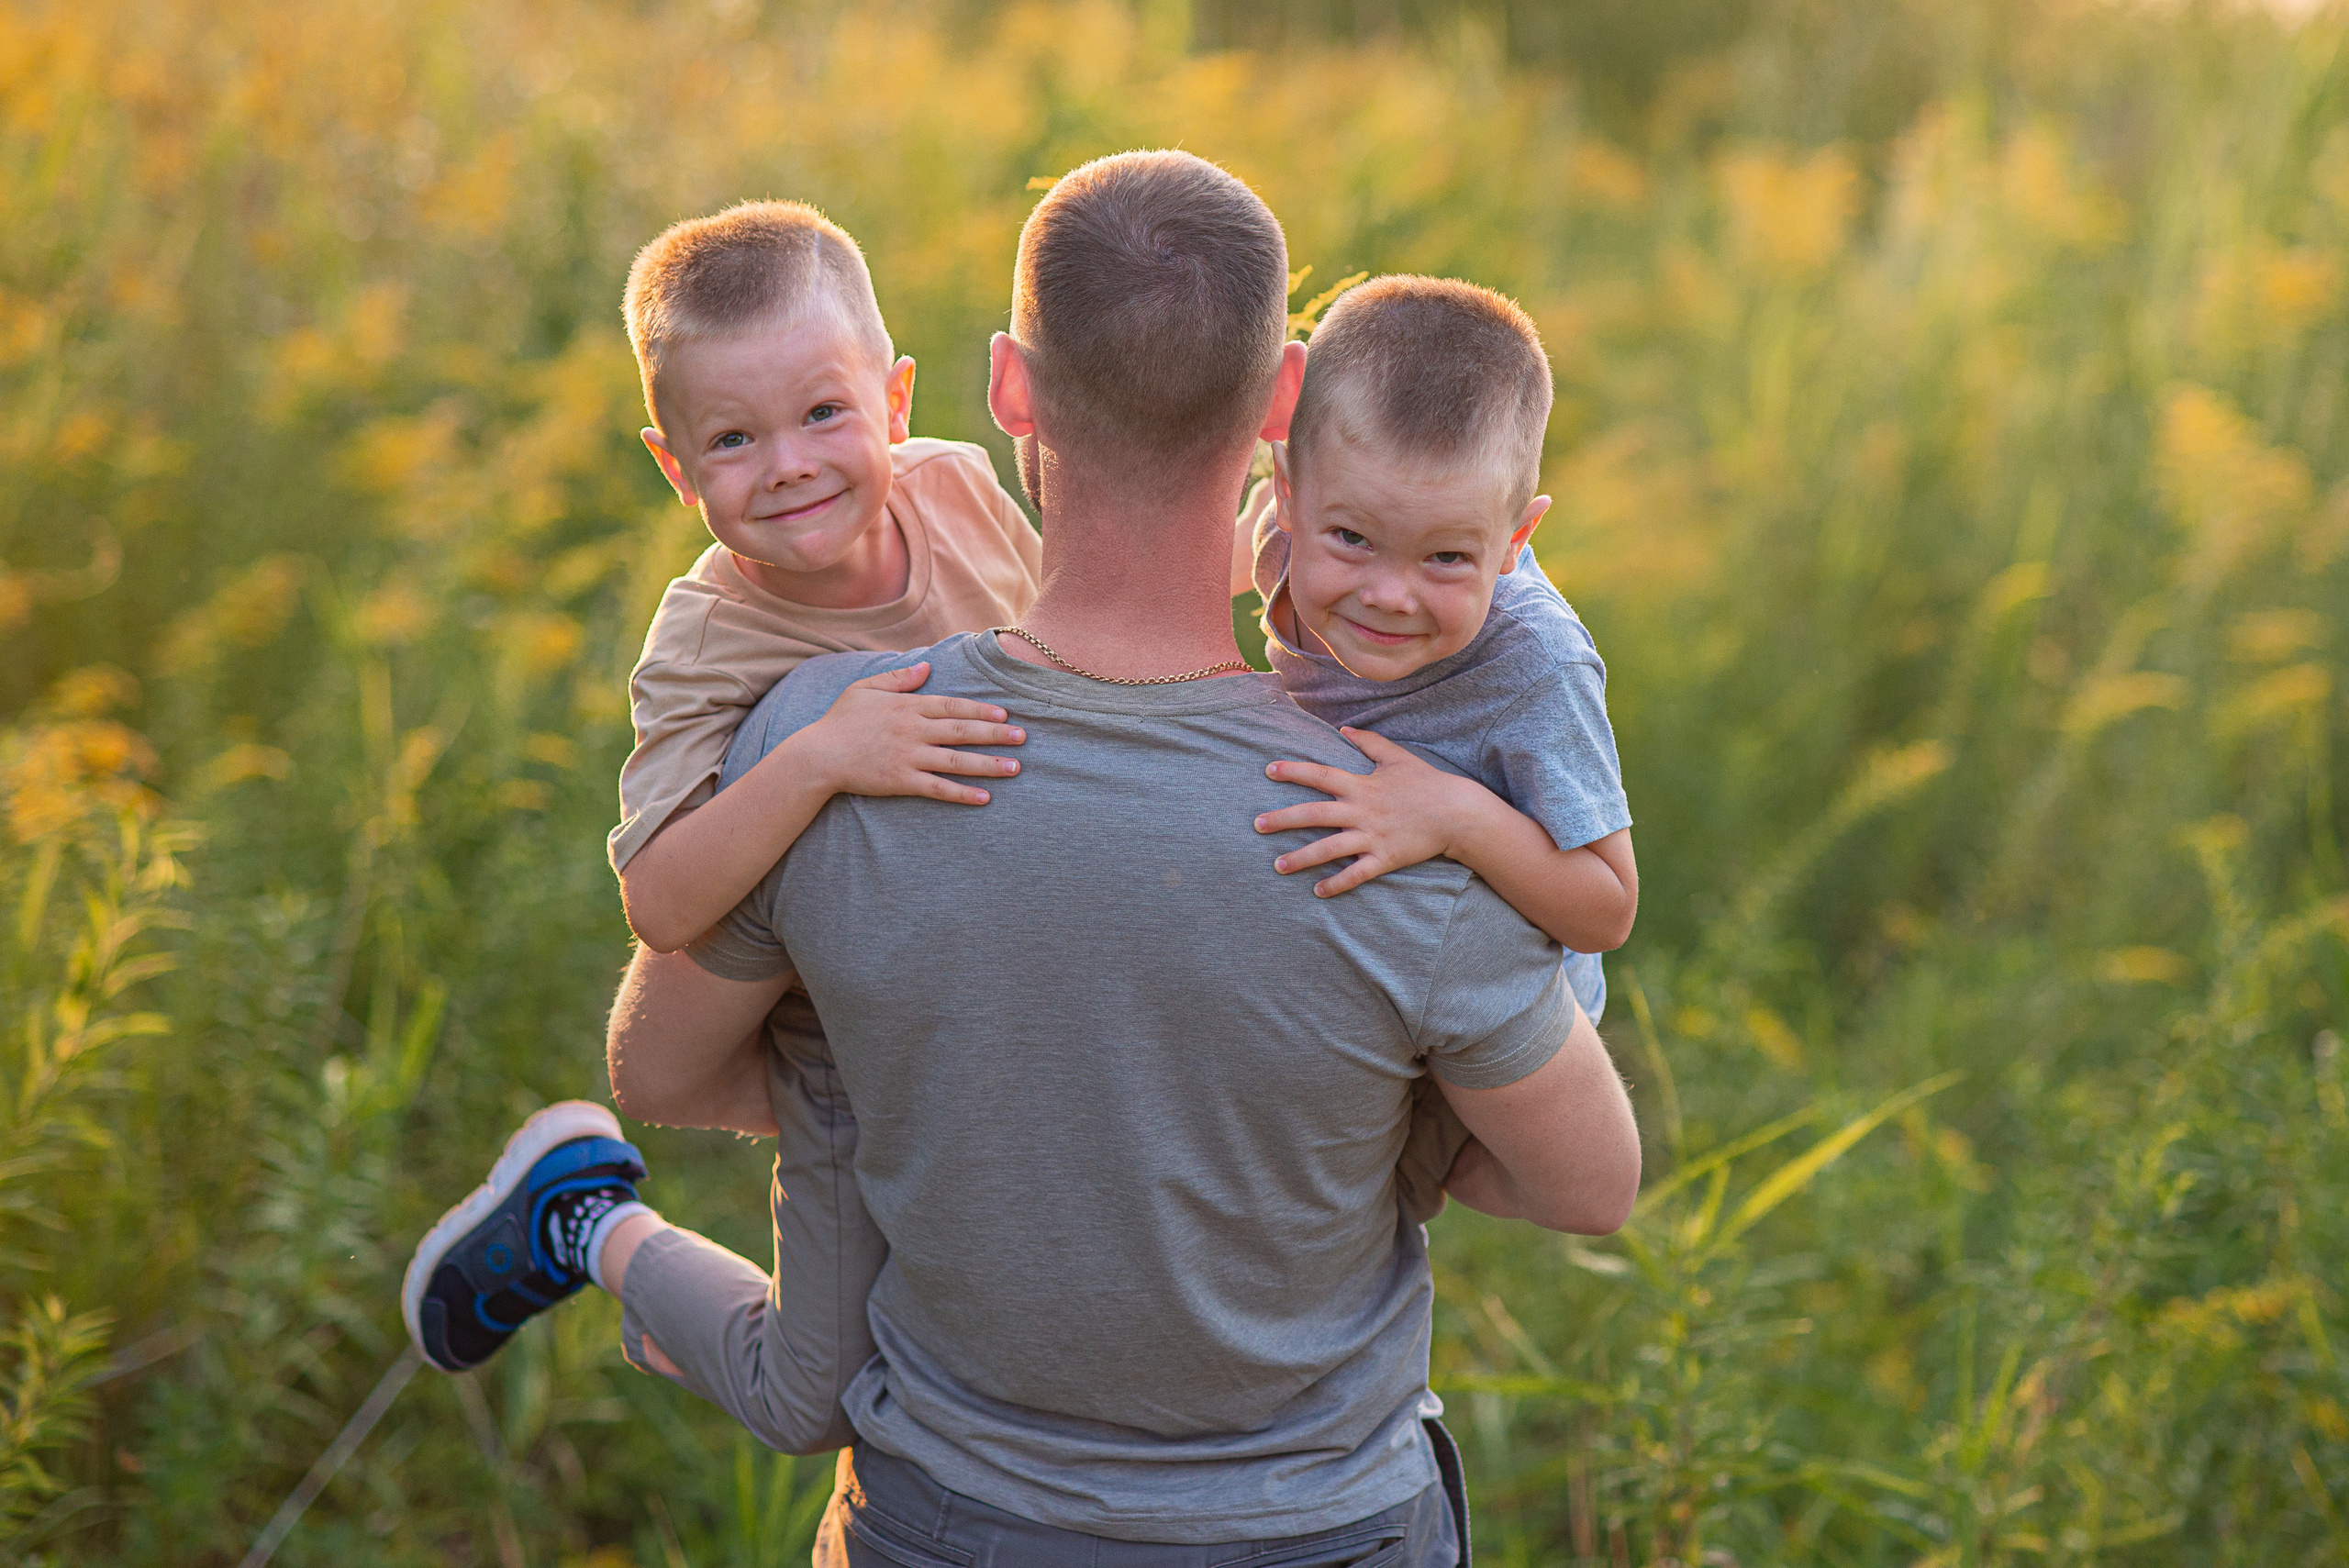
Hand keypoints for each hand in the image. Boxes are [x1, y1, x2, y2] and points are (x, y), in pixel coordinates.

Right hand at [796, 662, 1024, 804]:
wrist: (818, 755)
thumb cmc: (840, 721)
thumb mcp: (865, 688)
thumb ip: (897, 677)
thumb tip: (927, 665)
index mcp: (907, 706)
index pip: (952, 706)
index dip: (980, 710)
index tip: (1005, 714)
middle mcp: (913, 730)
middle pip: (962, 730)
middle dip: (996, 734)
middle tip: (1023, 738)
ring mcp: (908, 757)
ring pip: (956, 760)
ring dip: (988, 764)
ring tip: (1015, 767)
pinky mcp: (901, 781)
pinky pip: (938, 788)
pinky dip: (962, 793)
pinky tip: (984, 797)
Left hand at [1253, 725, 1481, 894]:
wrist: (1457, 812)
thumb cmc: (1427, 782)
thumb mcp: (1397, 757)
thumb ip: (1369, 742)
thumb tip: (1345, 728)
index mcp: (1362, 785)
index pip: (1321, 775)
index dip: (1294, 771)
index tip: (1268, 770)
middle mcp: (1362, 811)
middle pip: (1315, 814)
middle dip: (1284, 819)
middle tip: (1256, 825)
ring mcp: (1372, 837)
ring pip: (1330, 849)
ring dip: (1302, 858)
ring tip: (1278, 866)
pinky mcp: (1385, 858)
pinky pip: (1357, 874)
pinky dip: (1337, 884)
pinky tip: (1318, 891)